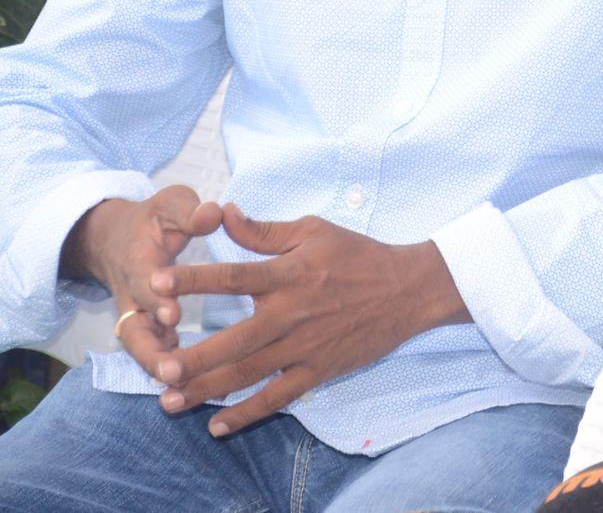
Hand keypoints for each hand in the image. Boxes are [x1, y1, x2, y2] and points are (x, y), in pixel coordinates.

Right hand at [58, 187, 222, 379]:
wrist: (117, 239)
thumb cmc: (154, 221)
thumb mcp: (169, 205)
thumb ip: (189, 210)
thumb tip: (214, 212)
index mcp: (140, 263)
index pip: (145, 284)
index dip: (157, 300)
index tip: (173, 315)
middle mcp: (134, 296)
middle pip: (133, 331)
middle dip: (150, 352)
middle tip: (171, 372)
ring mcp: (138, 316)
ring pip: (141, 349)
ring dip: (158, 369)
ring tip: (182, 390)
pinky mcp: (148, 328)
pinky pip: (153, 352)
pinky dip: (169, 369)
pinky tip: (195, 388)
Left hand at [148, 203, 467, 435]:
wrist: (409, 289)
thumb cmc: (359, 255)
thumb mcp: (315, 230)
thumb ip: (264, 230)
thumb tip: (223, 213)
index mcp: (290, 274)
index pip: (234, 277)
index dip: (195, 279)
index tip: (157, 283)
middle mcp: (293, 314)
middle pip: (236, 339)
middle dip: (195, 356)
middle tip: (157, 367)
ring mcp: (305, 347)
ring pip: (249, 374)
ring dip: (207, 389)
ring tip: (168, 401)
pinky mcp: (318, 370)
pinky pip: (278, 397)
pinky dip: (247, 413)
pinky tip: (216, 425)